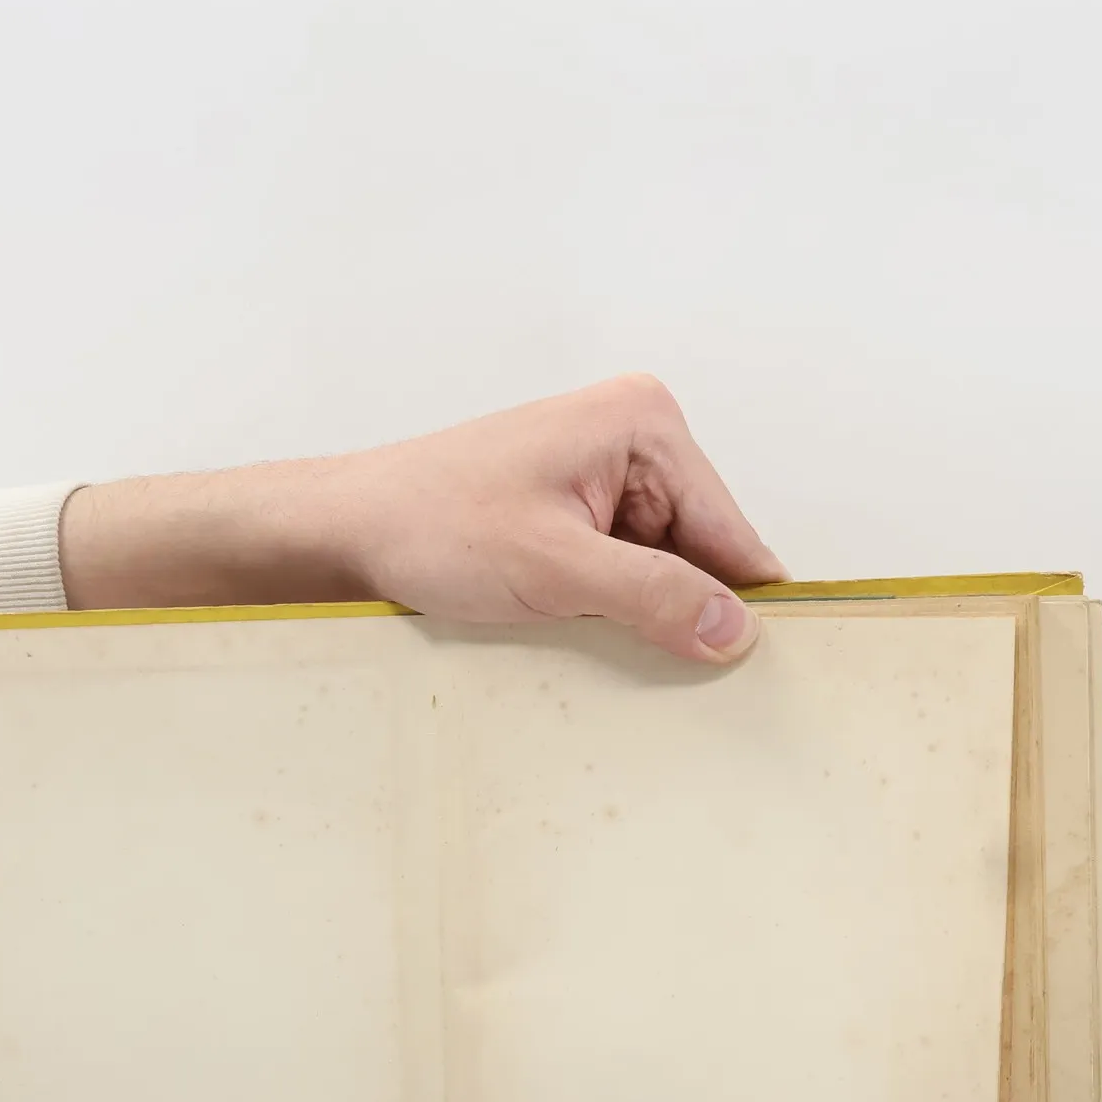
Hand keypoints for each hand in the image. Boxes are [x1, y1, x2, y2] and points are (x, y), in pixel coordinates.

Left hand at [59, 375, 787, 661]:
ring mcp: (606, 478)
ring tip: (601, 644)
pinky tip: (584, 636)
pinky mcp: (576, 514)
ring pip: (666, 572)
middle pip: (705, 552)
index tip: (757, 671)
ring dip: (644, 617)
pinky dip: (614, 612)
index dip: (742, 604)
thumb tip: (738, 633)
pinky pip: (626, 575)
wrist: (344, 533)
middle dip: (687, 611)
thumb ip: (654, 596)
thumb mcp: (554, 569)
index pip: (732, 530)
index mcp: (644, 423)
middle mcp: (635, 439)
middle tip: (673, 678)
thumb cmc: (429, 524)